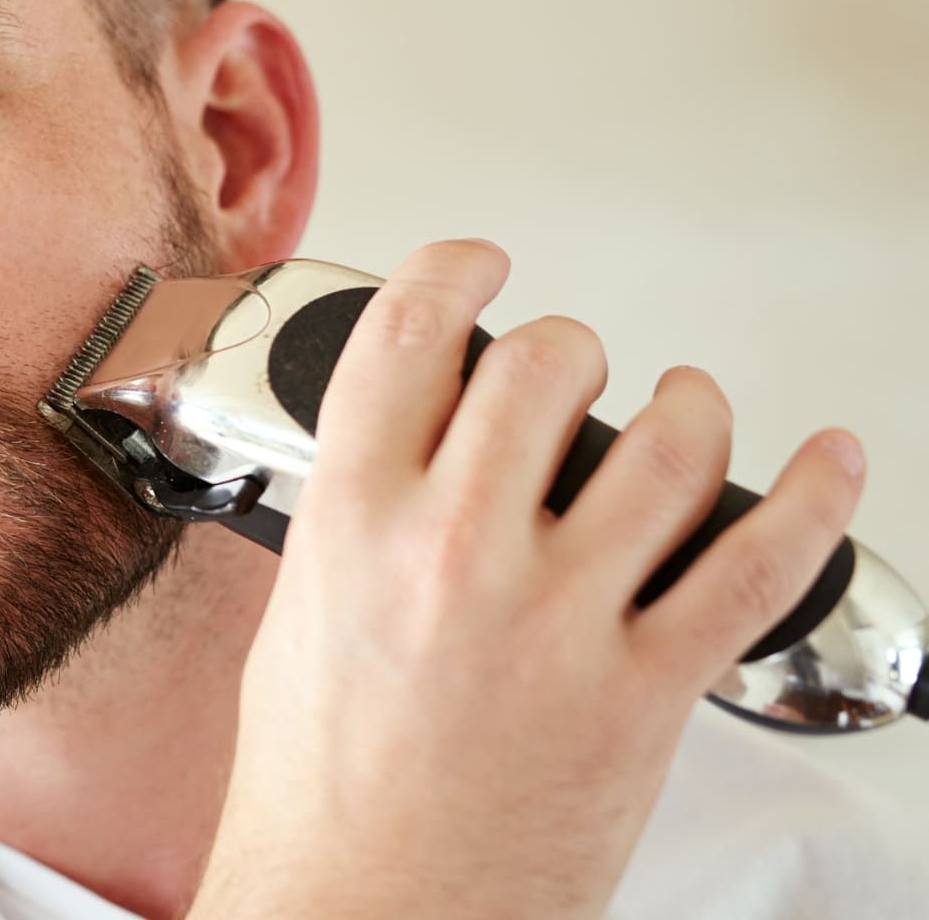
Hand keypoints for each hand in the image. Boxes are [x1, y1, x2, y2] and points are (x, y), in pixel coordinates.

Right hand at [187, 239, 865, 918]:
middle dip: (571, 348)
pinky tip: (828, 461)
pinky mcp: (644, 691)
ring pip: (668, 445)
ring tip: (685, 410)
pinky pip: (755, 563)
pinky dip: (814, 497)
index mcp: (351, 529)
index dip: (455, 271)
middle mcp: (454, 557)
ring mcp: (559, 622)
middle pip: (549, 364)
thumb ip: (357, 527)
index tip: (480, 269)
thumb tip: (409, 460)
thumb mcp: (297, 625)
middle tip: (572, 371)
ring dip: (689, 405)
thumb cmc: (319, 798)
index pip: (409, 337)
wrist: (361, 915)